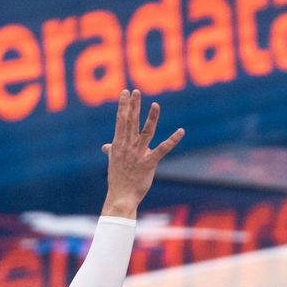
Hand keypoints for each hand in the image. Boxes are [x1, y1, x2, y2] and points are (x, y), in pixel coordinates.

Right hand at [101, 89, 184, 216]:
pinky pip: (163, 149)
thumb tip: (105, 147)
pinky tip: (181, 131)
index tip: (125, 93)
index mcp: (118, 144)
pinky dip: (173, 140)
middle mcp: (127, 146)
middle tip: (135, 90)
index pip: (121, 120)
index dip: (124, 106)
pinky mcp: (149, 163)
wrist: (121, 196)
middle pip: (130, 121)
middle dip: (133, 105)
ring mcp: (138, 154)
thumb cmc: (118, 179)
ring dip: (151, 118)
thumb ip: (112, 151)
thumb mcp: (113, 162)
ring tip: (155, 104)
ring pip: (146, 132)